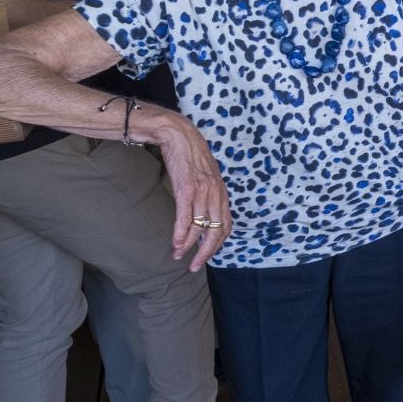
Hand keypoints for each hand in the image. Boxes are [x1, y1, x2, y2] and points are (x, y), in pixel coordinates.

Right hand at [151, 111, 230, 271]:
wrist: (179, 135)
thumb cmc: (190, 156)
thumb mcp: (206, 177)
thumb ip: (208, 195)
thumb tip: (203, 212)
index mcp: (221, 193)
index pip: (226, 226)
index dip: (217, 244)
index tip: (206, 255)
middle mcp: (215, 194)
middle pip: (215, 232)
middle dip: (205, 253)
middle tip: (194, 266)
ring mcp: (202, 192)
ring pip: (199, 227)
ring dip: (188, 246)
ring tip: (178, 256)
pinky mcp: (187, 189)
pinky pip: (185, 217)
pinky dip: (181, 233)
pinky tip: (176, 244)